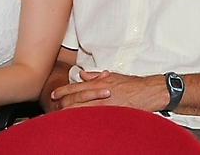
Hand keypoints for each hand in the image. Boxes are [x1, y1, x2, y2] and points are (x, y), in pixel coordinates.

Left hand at [50, 70, 164, 111]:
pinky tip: (77, 125)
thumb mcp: (112, 77)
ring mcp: (104, 106)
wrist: (147, 92)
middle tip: (52, 108)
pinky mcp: (111, 115)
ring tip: (59, 118)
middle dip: (61, 105)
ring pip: (81, 111)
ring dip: (70, 114)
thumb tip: (82, 75)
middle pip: (75, 100)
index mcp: (98, 84)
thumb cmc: (131, 84)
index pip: (75, 87)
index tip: (54, 94)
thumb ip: (95, 76)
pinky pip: (93, 119)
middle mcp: (99, 94)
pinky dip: (84, 121)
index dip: (62, 91)